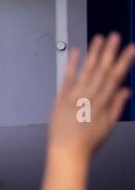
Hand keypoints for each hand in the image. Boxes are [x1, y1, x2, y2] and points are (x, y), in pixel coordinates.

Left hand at [48, 32, 134, 159]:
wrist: (67, 153)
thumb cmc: (87, 143)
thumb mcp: (108, 126)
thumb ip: (117, 106)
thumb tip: (126, 91)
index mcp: (103, 102)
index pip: (116, 76)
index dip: (124, 61)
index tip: (131, 48)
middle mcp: (90, 97)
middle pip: (102, 70)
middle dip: (110, 52)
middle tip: (115, 36)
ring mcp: (74, 97)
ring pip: (86, 71)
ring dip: (93, 53)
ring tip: (99, 38)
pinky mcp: (61, 99)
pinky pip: (67, 78)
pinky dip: (72, 65)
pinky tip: (76, 52)